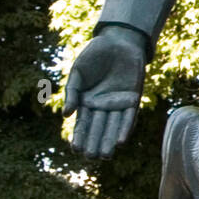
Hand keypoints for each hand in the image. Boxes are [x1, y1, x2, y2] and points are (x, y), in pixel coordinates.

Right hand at [63, 26, 146, 158]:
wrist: (118, 41)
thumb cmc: (94, 55)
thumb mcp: (78, 73)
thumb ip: (72, 93)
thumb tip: (66, 115)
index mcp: (87, 101)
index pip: (82, 123)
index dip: (79, 136)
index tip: (75, 149)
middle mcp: (102, 106)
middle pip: (97, 128)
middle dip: (94, 143)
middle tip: (90, 157)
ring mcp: (118, 104)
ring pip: (112, 126)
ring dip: (108, 141)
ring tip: (105, 156)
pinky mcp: (132, 99)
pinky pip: (128, 117)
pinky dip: (124, 128)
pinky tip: (120, 141)